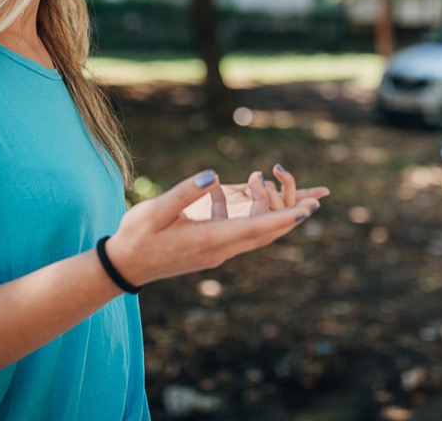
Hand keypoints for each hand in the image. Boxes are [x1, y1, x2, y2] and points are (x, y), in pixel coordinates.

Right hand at [107, 169, 322, 286]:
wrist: (124, 266)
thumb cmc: (137, 237)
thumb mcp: (156, 211)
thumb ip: (185, 192)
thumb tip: (213, 174)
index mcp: (210, 239)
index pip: (257, 229)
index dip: (285, 218)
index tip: (309, 209)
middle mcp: (219, 248)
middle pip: (265, 233)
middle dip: (291, 216)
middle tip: (318, 199)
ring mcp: (216, 251)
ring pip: (254, 232)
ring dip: (268, 209)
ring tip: (266, 179)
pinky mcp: (210, 248)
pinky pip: (237, 229)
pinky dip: (243, 211)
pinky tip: (223, 188)